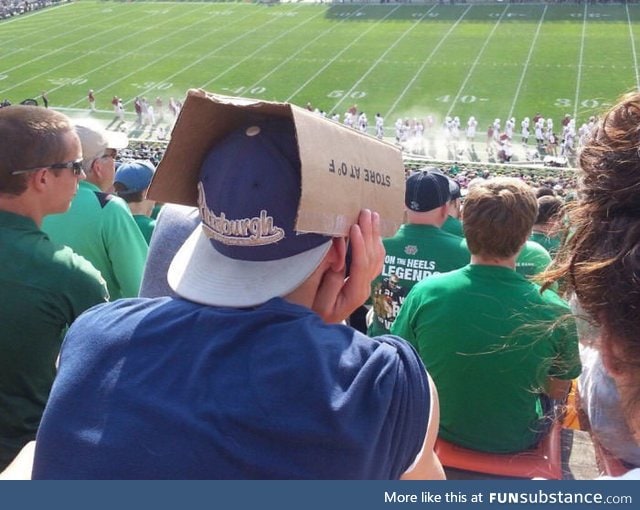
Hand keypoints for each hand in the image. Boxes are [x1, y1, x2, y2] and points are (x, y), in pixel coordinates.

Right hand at [312, 209, 384, 323]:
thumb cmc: (309, 313)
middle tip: (367, 212)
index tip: (354, 226)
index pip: (361, 264)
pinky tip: (373, 232)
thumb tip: (338, 253)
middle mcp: (363, 288)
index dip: (359, 245)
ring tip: (372, 216)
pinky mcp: (360, 281)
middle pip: (372, 257)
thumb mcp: (314, 297)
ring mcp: (364, 285)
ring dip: (374, 235)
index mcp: (354, 293)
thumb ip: (327, 275)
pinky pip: (372, 260)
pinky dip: (373, 244)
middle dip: (370, 233)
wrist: (313, 329)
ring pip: (375, 257)